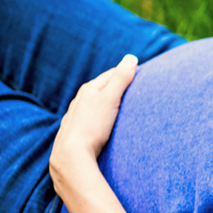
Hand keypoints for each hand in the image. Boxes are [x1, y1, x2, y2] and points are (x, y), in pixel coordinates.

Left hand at [50, 54, 138, 186]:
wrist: (72, 155)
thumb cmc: (92, 126)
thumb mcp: (110, 99)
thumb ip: (121, 78)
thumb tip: (131, 57)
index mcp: (89, 89)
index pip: (111, 74)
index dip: (127, 73)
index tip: (141, 74)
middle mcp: (80, 100)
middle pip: (101, 88)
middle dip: (117, 86)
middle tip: (135, 88)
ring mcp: (76, 115)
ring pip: (94, 103)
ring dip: (106, 101)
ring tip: (120, 105)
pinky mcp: (75, 131)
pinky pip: (90, 117)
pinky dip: (99, 115)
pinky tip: (102, 122)